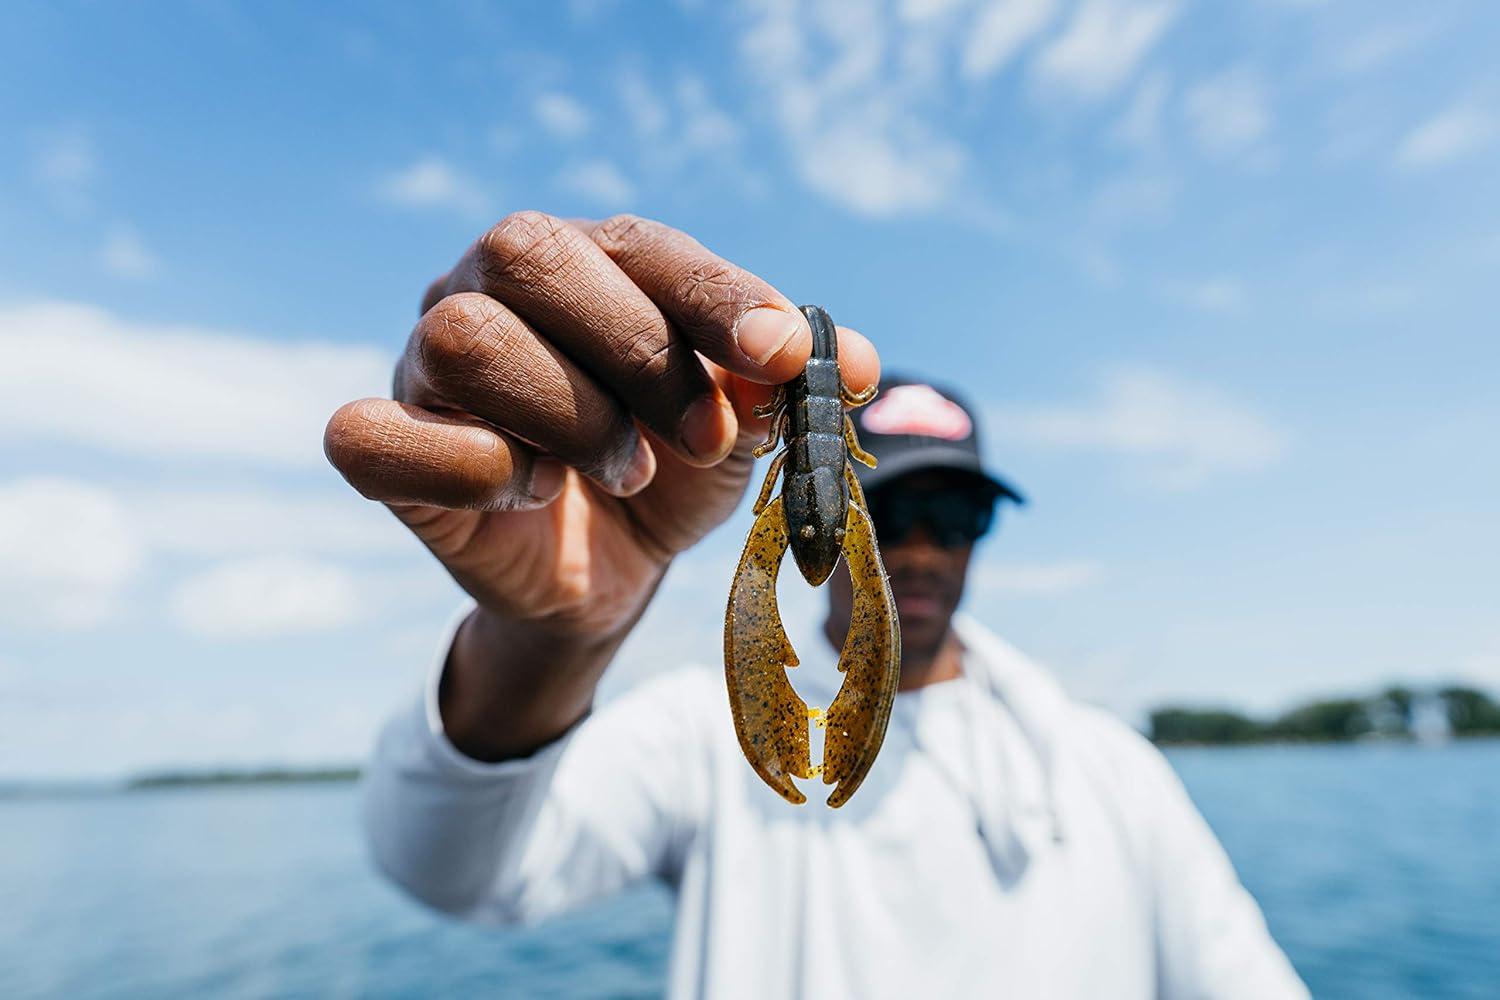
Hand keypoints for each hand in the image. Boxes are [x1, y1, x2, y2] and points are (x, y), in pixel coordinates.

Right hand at [325, 213, 877, 643]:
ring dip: (569, 414)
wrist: (606, 573)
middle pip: (530, 256)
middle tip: (704, 437)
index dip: (713, 294)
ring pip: (465, 339)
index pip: (640, 243)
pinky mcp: (386, 447)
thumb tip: (856, 363)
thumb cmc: (671, 472)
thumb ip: (787, 388)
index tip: (782, 355)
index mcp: (585, 261)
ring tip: (625, 469)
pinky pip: (375, 435)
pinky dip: (471, 467)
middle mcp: (491, 288)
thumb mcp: (741, 431)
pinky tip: (531, 493)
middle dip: (639, 352)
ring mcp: (424, 362)